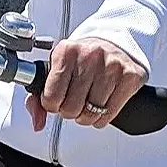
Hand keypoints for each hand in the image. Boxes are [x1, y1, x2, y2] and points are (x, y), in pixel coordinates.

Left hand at [26, 37, 146, 131]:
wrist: (113, 43)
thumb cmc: (81, 59)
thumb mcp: (56, 69)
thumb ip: (37, 98)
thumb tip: (37, 123)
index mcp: (66, 51)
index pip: (51, 97)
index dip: (52, 105)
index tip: (57, 100)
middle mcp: (89, 56)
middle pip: (71, 108)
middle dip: (70, 111)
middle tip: (74, 102)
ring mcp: (111, 66)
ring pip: (91, 113)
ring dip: (86, 116)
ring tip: (87, 103)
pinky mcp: (129, 77)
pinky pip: (109, 114)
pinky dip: (102, 118)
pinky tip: (101, 105)